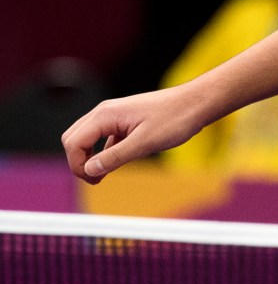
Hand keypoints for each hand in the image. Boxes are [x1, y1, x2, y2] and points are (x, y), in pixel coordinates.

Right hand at [61, 85, 205, 183]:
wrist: (197, 103)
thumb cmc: (175, 119)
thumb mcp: (145, 143)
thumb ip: (115, 157)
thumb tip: (89, 170)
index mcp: (105, 115)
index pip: (73, 142)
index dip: (77, 165)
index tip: (93, 180)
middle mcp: (105, 112)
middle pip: (74, 138)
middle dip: (79, 161)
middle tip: (95, 179)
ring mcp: (115, 115)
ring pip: (88, 138)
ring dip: (91, 157)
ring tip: (103, 176)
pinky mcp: (126, 120)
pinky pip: (105, 138)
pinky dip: (105, 152)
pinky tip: (117, 162)